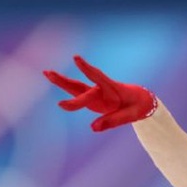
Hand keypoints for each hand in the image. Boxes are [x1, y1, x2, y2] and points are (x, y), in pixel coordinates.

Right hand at [43, 55, 158, 131]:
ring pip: (76, 87)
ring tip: (46, 72)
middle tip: (49, 73)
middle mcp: (101, 89)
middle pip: (80, 85)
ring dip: (61, 81)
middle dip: (65, 80)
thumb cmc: (137, 106)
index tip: (76, 58)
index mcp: (113, 89)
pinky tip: (53, 78)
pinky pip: (77, 93)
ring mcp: (95, 93)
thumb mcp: (130, 115)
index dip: (87, 69)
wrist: (140, 100)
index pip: (98, 77)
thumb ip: (112, 121)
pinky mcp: (92, 98)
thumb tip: (93, 128)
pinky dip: (66, 88)